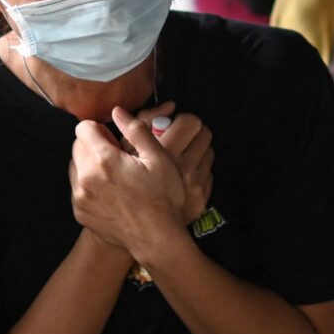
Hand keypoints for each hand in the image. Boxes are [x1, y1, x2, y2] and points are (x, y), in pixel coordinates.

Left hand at [68, 107, 187, 257]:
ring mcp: (80, 197)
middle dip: (93, 145)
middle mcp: (85, 178)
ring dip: (89, 165)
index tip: (114, 140)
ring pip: (75, 166)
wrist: (156, 238)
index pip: (83, 128)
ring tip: (113, 176)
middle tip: (116, 157)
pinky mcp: (79, 212)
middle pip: (77, 146)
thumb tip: (117, 111)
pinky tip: (110, 193)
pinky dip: (88, 186)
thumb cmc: (162, 197)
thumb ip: (136, 130)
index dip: (100, 129)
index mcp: (103, 160)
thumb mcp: (158, 158)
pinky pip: (77, 188)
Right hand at [134, 103, 213, 225]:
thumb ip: (142, 122)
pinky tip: (183, 172)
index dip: (181, 120)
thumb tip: (164, 106)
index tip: (173, 125)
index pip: (191, 122)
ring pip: (209, 150)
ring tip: (180, 153)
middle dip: (191, 131)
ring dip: (196, 148)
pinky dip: (198, 167)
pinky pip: (209, 170)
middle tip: (179, 136)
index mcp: (163, 154)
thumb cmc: (124, 184)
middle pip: (205, 133)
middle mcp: (183, 169)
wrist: (136, 227)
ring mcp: (195, 185)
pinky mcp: (202, 198)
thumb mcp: (125, 149)